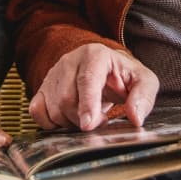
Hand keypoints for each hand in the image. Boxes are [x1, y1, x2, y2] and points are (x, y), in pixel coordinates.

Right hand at [29, 43, 158, 131]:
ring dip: (71, 123)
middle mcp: (70, 61)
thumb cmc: (123, 75)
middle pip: (68, 99)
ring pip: (53, 108)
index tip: (89, 124)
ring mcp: (53, 74)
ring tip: (88, 115)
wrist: (105, 68)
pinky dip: (50, 123)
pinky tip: (68, 119)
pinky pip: (37, 112)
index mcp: (94, 55)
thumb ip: (143, 97)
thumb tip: (136, 117)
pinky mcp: (43, 88)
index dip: (87, 104)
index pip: (86, 80)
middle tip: (102, 119)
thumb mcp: (143, 81)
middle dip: (84, 119)